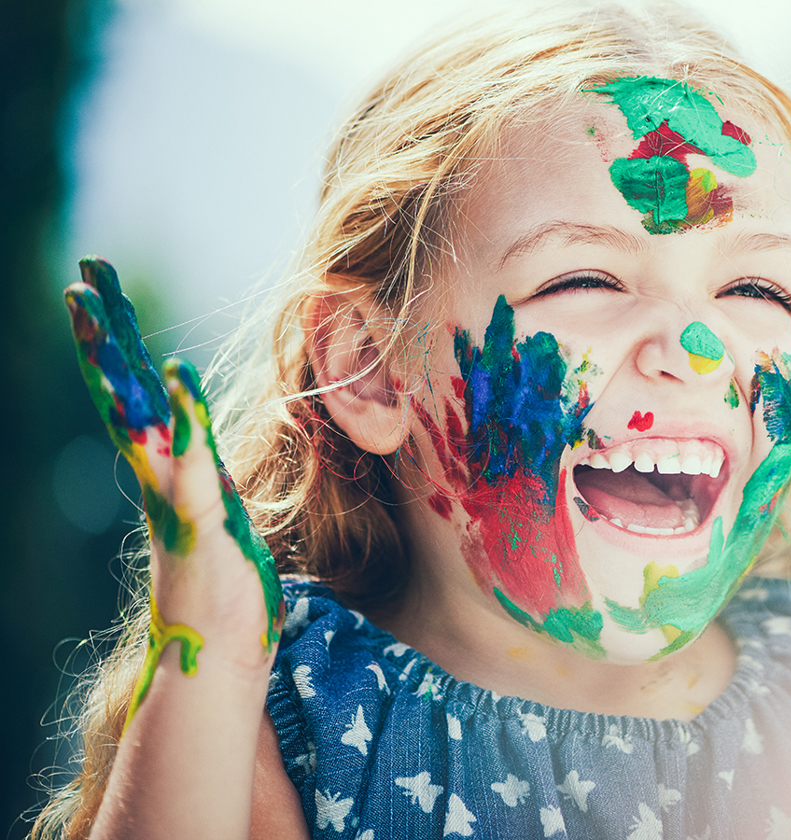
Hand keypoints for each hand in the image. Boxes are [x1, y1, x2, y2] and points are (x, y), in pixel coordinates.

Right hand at [65, 257, 282, 728]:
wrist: (215, 660)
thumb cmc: (224, 593)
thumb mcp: (217, 519)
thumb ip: (202, 478)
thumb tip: (198, 444)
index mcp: (167, 472)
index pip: (138, 393)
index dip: (120, 341)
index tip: (100, 285)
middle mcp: (158, 481)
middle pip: (124, 395)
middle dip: (105, 335)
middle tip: (84, 273)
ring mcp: (170, 504)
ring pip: (137, 423)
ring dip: (118, 366)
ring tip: (99, 309)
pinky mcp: (194, 530)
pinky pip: (188, 470)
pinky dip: (183, 426)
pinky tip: (179, 380)